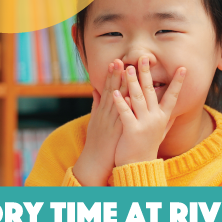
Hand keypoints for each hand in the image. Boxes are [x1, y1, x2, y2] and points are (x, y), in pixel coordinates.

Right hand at [74, 59, 126, 185]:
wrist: (93, 162)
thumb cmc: (96, 143)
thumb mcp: (94, 121)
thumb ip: (96, 104)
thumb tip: (96, 90)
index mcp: (101, 111)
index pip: (107, 90)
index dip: (111, 75)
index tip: (116, 61)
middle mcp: (105, 114)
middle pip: (111, 91)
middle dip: (115, 75)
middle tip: (120, 59)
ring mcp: (109, 122)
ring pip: (116, 100)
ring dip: (120, 85)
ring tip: (125, 72)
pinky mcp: (115, 131)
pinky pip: (120, 115)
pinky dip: (123, 106)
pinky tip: (127, 96)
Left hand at [112, 56, 184, 166]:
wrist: (138, 166)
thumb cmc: (147, 147)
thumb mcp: (161, 132)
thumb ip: (167, 120)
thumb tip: (175, 112)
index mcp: (163, 118)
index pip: (172, 96)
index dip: (178, 82)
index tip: (183, 68)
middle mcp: (156, 119)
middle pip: (151, 92)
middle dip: (147, 74)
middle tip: (145, 58)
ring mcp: (144, 124)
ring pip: (137, 99)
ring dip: (132, 82)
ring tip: (128, 68)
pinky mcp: (131, 130)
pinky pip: (125, 113)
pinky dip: (120, 102)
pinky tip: (114, 92)